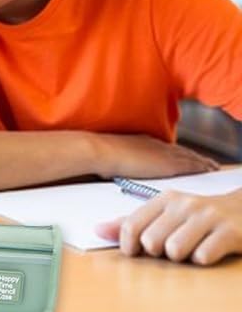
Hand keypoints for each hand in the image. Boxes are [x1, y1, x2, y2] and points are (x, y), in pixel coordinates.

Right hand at [93, 134, 219, 178]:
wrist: (99, 151)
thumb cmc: (100, 156)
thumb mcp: (114, 156)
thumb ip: (123, 160)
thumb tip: (118, 170)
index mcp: (142, 142)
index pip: (166, 148)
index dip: (178, 153)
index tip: (187, 157)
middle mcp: (155, 144)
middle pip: (180, 151)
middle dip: (193, 156)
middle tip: (207, 162)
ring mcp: (161, 152)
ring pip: (188, 155)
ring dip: (201, 160)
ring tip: (212, 166)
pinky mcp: (167, 163)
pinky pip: (190, 163)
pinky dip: (200, 165)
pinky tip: (208, 168)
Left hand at [96, 189, 241, 264]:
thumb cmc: (198, 217)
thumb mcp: (165, 214)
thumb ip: (132, 223)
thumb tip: (97, 230)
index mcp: (164, 199)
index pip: (131, 225)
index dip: (128, 246)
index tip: (135, 253)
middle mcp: (183, 204)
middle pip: (152, 242)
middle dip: (159, 253)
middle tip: (173, 248)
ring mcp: (207, 217)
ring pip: (175, 250)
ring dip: (181, 258)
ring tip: (190, 249)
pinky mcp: (229, 232)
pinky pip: (203, 256)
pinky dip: (202, 260)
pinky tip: (208, 251)